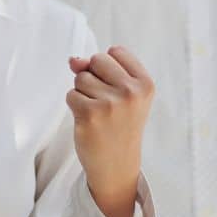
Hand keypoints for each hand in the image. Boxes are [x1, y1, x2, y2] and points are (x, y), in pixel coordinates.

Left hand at [67, 46, 153, 216]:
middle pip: (96, 60)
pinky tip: (88, 121)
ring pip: (81, 77)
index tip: (117, 89)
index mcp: (145, 84)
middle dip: (93, 77)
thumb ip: (98, 69)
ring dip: (83, 93)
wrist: (116, 165)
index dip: (108, 68)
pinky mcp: (90, 114)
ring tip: (98, 114)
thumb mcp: (119, 93)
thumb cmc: (117, 124)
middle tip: (106, 103)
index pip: (116, 51)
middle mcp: (131, 92)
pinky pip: (71, 94)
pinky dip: (74, 106)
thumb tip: (73, 60)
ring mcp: (111, 103)